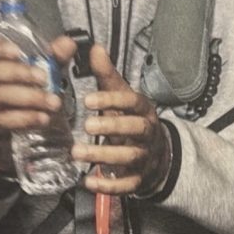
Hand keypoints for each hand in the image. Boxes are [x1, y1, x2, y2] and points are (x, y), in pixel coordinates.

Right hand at [0, 35, 75, 172]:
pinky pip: (4, 120)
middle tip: (43, 78)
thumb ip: (53, 55)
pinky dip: (25, 119)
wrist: (11, 116)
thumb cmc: (23, 85)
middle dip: (17, 74)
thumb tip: (68, 43)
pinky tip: (43, 117)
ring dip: (27, 99)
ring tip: (52, 102)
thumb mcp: (39, 67)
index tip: (17, 51)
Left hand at [72, 45, 170, 195]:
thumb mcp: (121, 96)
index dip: (112, 101)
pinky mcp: (139, 179)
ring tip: (77, 153)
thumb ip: (106, 75)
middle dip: (112, 127)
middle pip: (136, 129)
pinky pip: (128, 185)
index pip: (132, 102)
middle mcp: (148, 133)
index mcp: (143, 110)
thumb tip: (94, 47)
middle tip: (86, 125)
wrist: (156, 153)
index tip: (88, 100)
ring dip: (104, 155)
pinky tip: (88, 182)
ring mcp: (145, 157)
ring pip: (130, 157)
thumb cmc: (131, 119)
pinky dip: (109, 186)